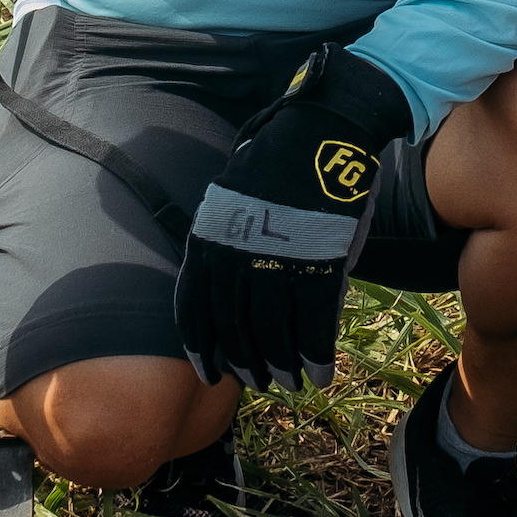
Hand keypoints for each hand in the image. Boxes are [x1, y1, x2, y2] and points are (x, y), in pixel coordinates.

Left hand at [173, 44, 412, 387]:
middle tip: (256, 383)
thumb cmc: (279, 166)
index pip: (195, 305)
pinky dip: (316, 354)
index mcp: (210, 237)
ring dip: (281, 365)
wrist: (321, 131)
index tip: (208, 373)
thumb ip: (231, 247)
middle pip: (234, 325)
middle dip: (244, 361)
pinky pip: (314, 321)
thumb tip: (237, 291)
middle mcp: (236, 253)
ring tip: (290, 385)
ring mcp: (278, 258)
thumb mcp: (234, 201)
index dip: (202, 345)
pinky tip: (321, 374)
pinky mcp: (320, 260)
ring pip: (273, 330)